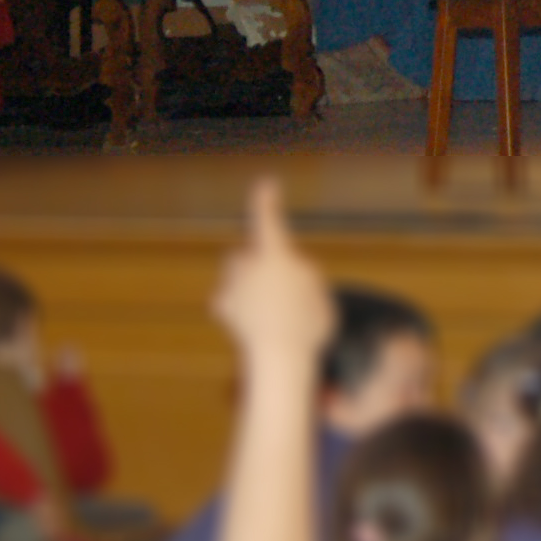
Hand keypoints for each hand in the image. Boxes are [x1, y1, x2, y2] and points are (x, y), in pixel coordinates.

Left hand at [213, 177, 333, 370]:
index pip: (268, 221)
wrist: (279, 357)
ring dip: (251, 281)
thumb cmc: (307, 323)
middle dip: (259, 259)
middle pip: (248, 251)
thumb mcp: (319, 290)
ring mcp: (230, 285)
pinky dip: (241, 302)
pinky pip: (232, 295)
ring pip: (239, 272)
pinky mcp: (220, 305)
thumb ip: (303, 272)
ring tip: (273, 305)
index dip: (267, 201)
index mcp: (274, 256)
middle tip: (283, 280)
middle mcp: (246, 265)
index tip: (266, 183)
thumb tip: (288, 269)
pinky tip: (256, 319)